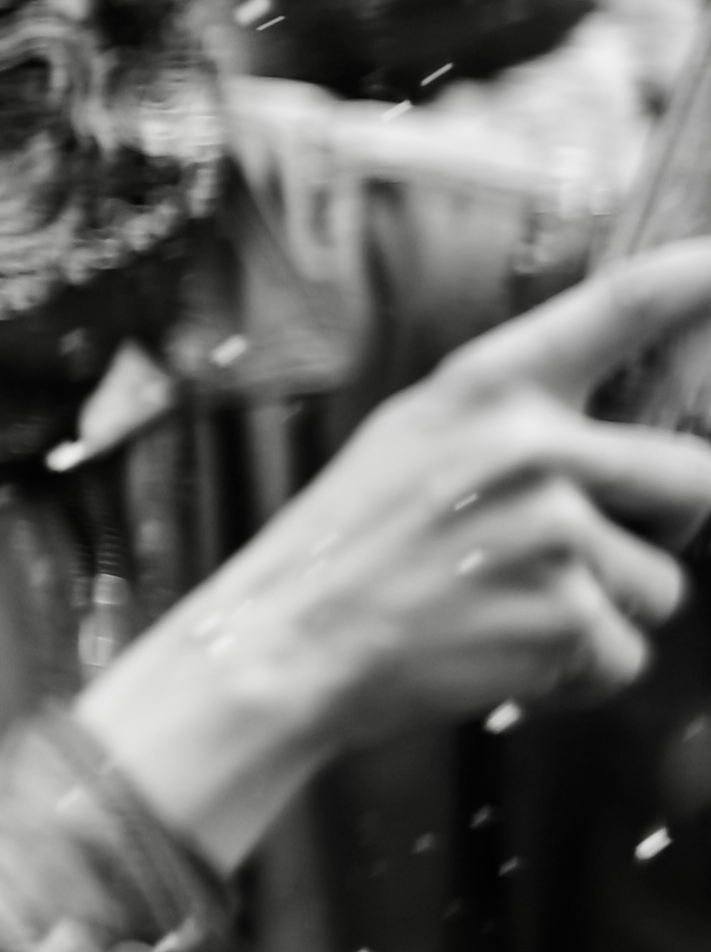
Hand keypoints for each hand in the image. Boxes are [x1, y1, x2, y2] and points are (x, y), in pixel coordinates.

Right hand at [88, 235, 710, 864]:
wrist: (281, 646)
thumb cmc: (348, 545)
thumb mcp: (411, 440)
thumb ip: (514, 418)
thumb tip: (632, 424)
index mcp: (486, 388)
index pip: (619, 308)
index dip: (693, 277)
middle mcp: (530, 447)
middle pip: (693, 479)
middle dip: (664, 527)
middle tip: (584, 553)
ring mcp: (552, 533)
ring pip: (661, 585)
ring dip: (604, 614)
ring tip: (505, 614)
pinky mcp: (564, 618)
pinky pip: (626, 654)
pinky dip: (576, 675)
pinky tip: (502, 659)